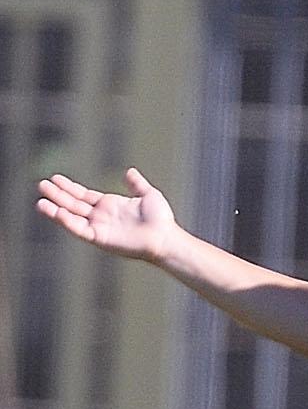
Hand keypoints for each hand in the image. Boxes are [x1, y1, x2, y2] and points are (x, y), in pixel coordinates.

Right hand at [36, 168, 178, 261]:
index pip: (83, 195)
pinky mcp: (99, 237)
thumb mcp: (148, 195)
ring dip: (55, 208)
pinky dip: (66, 221)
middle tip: (42, 184)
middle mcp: (101, 216)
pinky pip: (79, 229)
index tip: (55, 178)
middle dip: (57, 195)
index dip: (69, 187)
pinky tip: (55, 212)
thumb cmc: (160, 219)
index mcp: (109, 205)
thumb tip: (130, 171)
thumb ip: (137, 184)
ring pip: (72, 216)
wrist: (165, 237)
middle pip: (73, 204)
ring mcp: (99, 227)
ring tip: (41, 200)